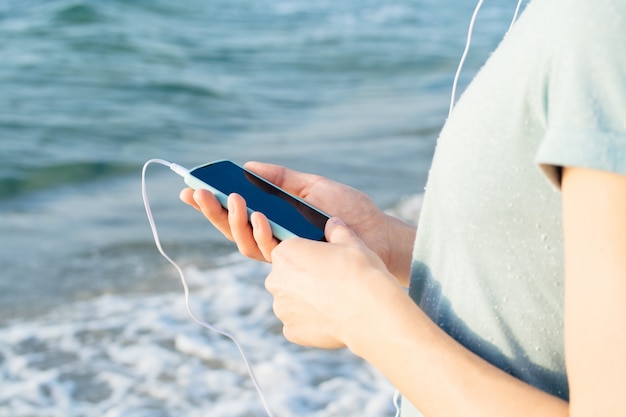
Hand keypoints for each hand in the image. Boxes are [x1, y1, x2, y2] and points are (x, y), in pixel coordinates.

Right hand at [180, 162, 415, 282]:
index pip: (237, 211)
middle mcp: (274, 237)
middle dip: (212, 212)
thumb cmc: (348, 210)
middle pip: (233, 228)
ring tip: (230, 197)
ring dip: (234, 221)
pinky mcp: (296, 262)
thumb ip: (281, 178)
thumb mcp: (312, 185)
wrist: (377, 233)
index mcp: (274, 218)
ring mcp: (283, 251)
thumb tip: (248, 166)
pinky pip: (269, 251)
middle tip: (195, 193)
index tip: (190, 187)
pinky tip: (258, 215)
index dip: (212, 203)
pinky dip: (260, 233)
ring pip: (245, 242)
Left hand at [265, 217, 402, 348]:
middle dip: (303, 279)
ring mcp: (282, 308)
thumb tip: (333, 224)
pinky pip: (298, 323)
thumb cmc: (361, 272)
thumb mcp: (352, 242)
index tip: (323, 261)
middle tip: (329, 281)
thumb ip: (338, 231)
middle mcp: (276, 280)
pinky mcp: (291, 331)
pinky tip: (331, 318)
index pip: (288, 251)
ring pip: (290, 301)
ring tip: (333, 301)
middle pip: (286, 277)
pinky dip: (310, 322)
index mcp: (286, 253)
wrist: (371, 311)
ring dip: (305, 301)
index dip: (306, 256)